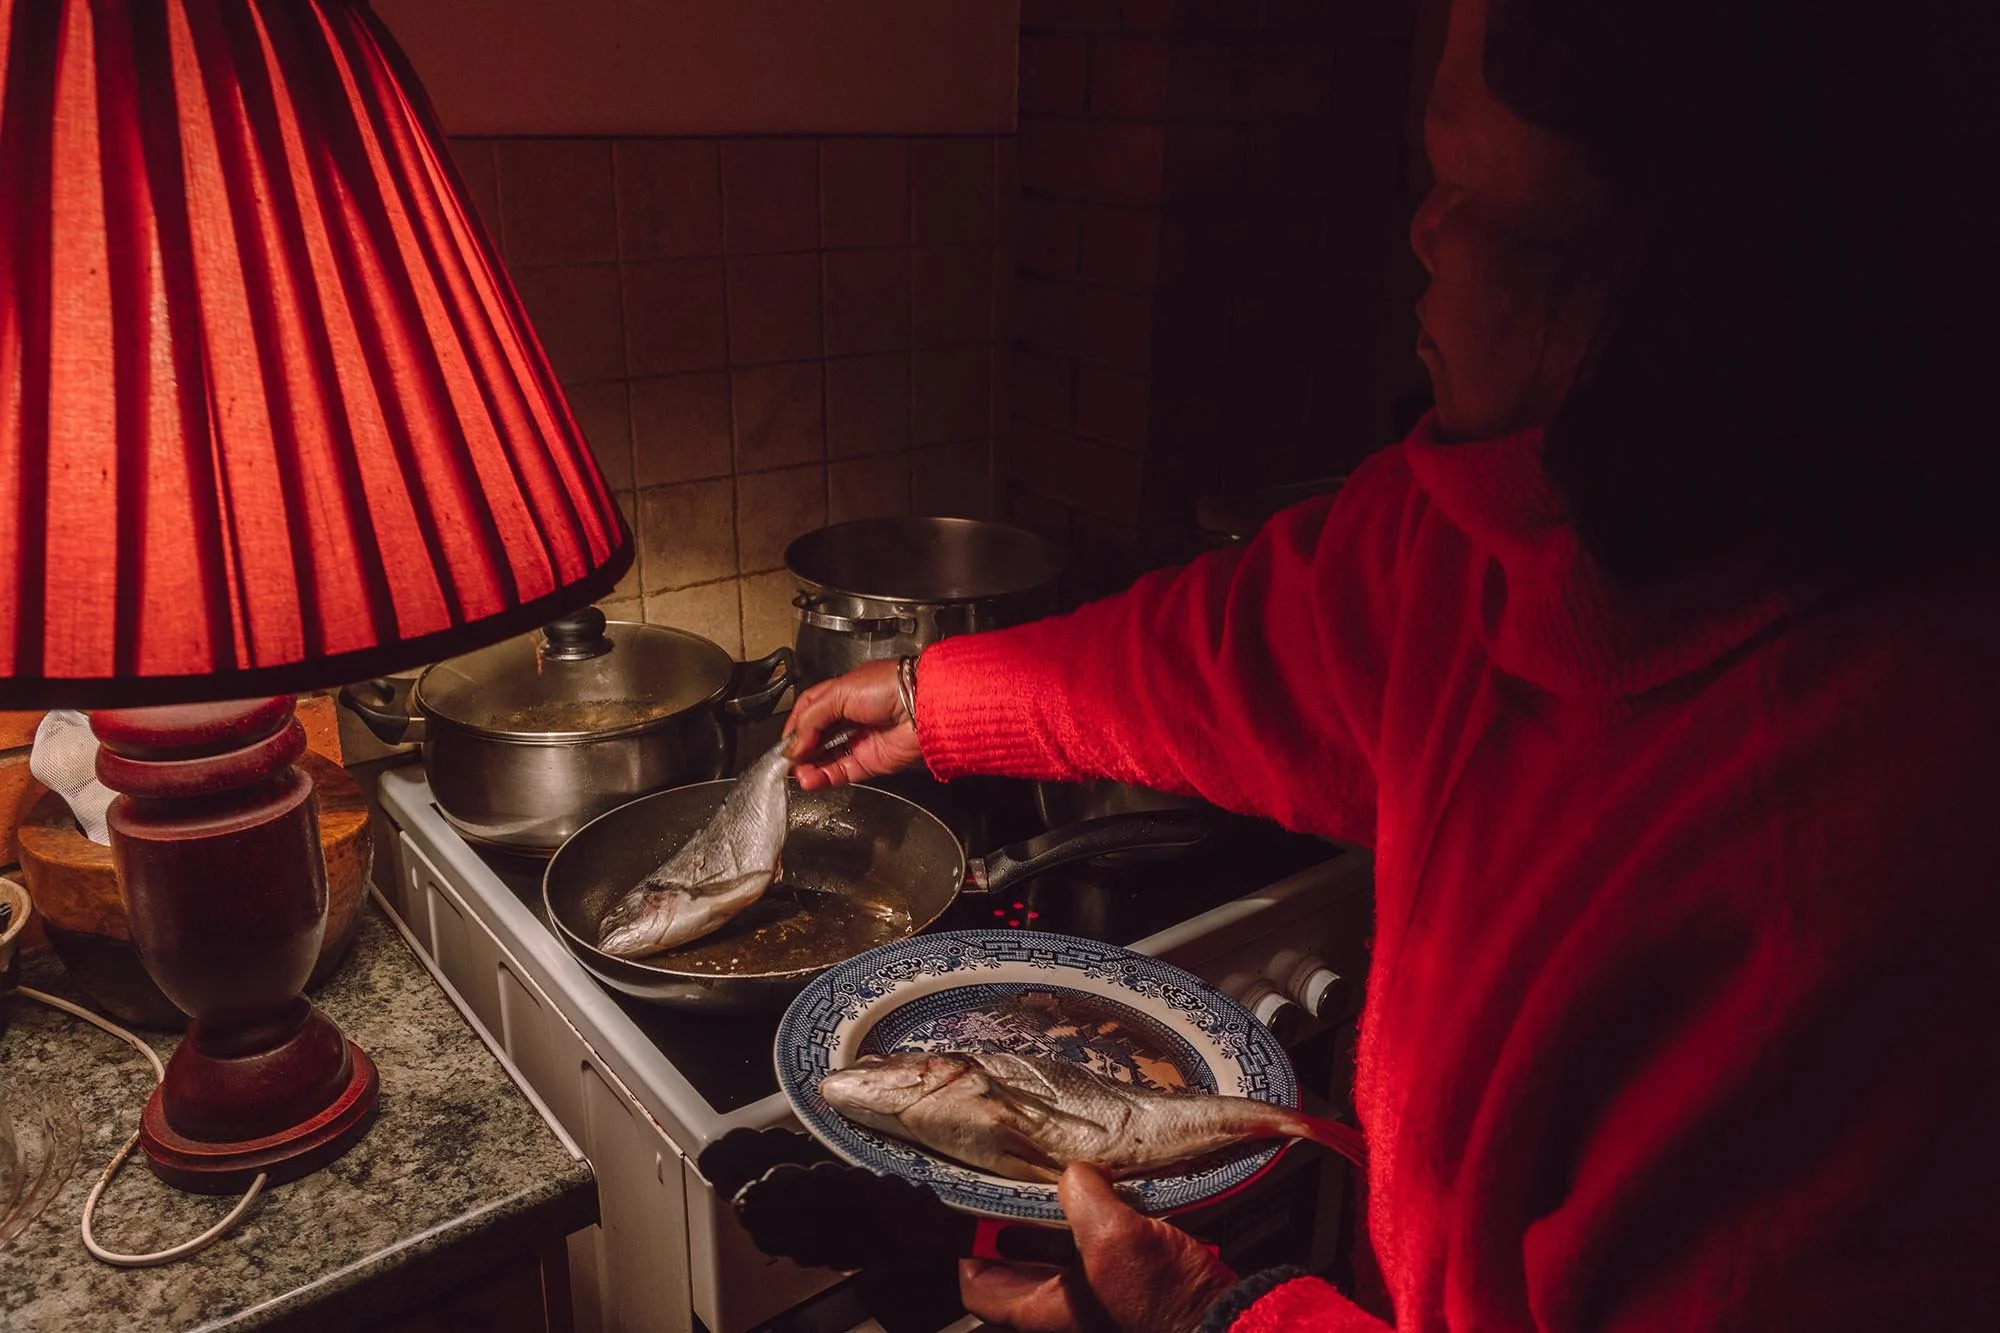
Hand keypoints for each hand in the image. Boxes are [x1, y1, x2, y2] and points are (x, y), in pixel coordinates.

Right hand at [784, 659, 923, 789]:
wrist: (922, 706)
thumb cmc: (887, 687)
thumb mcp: (839, 692)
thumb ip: (812, 718)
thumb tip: (795, 744)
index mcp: (841, 694)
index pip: (809, 711)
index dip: (794, 727)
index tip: (784, 742)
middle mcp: (849, 718)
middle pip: (815, 738)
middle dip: (799, 750)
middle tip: (786, 760)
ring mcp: (858, 741)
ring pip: (826, 759)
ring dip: (808, 767)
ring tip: (796, 773)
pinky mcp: (869, 762)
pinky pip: (840, 773)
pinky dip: (823, 778)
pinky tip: (809, 779)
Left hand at [958, 1164, 1237, 1332]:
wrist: (1220, 1318)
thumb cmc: (1159, 1295)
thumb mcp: (1112, 1236)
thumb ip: (1084, 1197)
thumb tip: (1075, 1173)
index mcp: (1042, 1308)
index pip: (977, 1287)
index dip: (967, 1250)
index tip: (969, 1210)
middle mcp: (1061, 1305)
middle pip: (1016, 1261)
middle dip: (1014, 1219)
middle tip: (1014, 1177)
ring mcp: (1093, 1294)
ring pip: (1056, 1249)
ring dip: (1056, 1213)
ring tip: (1057, 1173)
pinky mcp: (1124, 1280)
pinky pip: (1091, 1245)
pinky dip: (1091, 1217)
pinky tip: (1101, 1187)